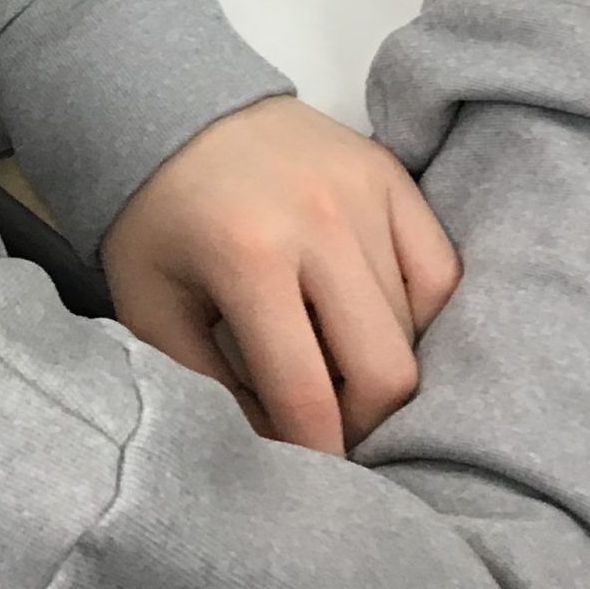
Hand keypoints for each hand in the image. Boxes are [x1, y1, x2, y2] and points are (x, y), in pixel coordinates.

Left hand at [102, 94, 460, 453]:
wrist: (179, 107)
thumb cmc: (157, 219)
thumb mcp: (149, 306)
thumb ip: (204, 387)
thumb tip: (272, 453)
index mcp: (249, 259)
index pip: (308, 396)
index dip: (316, 458)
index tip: (309, 481)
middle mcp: (320, 223)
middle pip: (386, 372)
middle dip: (362, 424)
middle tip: (327, 426)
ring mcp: (366, 194)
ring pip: (416, 328)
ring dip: (381, 369)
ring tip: (339, 372)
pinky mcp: (394, 176)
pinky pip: (441, 273)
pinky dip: (418, 316)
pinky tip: (374, 323)